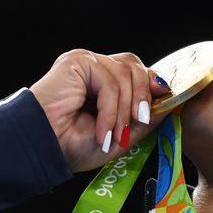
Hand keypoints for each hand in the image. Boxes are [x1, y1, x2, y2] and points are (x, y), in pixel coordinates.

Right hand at [30, 49, 170, 172]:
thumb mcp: (121, 135)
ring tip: (114, 134)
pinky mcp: (77, 62)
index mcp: (103, 83)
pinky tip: (101, 130)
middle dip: (143, 96)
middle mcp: (95, 69)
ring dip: (124, 110)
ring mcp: (85, 63)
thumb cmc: (72, 146)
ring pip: (125, 73)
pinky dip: (110, 109)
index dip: (152, 86)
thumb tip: (170, 101)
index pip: (136, 72)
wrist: (42, 150)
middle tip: (138, 123)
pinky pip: (109, 80)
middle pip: (134, 65)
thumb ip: (145, 119)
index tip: (163, 105)